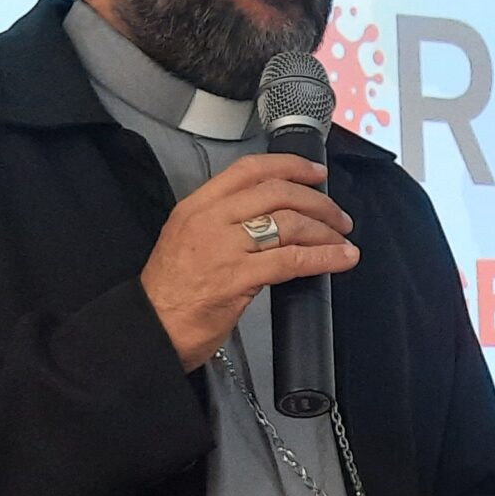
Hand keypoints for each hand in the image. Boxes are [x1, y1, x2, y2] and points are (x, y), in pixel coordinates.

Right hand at [141, 154, 358, 369]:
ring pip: (289, 223)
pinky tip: (340, 259)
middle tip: (338, 216)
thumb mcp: (189, 240)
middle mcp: (211, 220)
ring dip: (325, 230)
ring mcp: (224, 248)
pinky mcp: (237, 278)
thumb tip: (271, 220)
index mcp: (198, 206)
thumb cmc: (170, 293)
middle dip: (318, 201)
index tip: (316, 172)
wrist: (151, 329)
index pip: (249, 170)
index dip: (290, 166)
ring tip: (343, 240)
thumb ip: (225, 224)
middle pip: (277, 193)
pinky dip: (323, 258)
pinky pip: (291, 260)